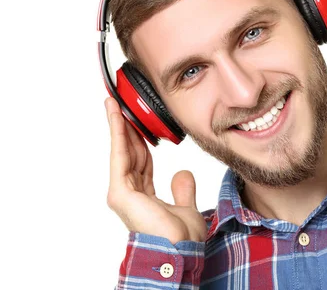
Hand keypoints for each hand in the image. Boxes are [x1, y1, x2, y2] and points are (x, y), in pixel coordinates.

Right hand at [104, 97, 207, 243]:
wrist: (179, 250)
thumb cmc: (180, 238)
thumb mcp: (187, 207)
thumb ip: (183, 190)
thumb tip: (183, 174)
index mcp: (144, 196)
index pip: (141, 162)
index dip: (139, 141)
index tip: (138, 123)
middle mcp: (130, 193)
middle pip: (129, 153)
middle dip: (126, 128)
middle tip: (121, 105)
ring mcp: (122, 192)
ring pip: (122, 150)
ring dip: (118, 125)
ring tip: (113, 103)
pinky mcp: (120, 191)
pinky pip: (120, 154)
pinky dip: (117, 133)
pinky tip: (116, 115)